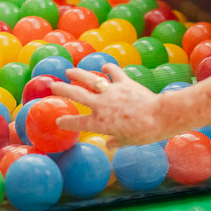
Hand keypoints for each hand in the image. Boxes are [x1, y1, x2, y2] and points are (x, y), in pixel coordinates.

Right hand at [51, 64, 172, 145]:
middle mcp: (101, 105)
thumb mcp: (126, 141)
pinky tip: (104, 66)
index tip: (59, 121)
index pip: (76, 123)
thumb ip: (116, 141)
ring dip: (78, 74)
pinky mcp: (124, 82)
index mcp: (99, 123)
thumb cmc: (142, 133)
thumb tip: (110, 144)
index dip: (66, 122)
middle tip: (53, 85)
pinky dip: (109, 68)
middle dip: (62, 89)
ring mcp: (111, 91)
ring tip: (69, 71)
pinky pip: (114, 72)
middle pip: (76, 94)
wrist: (158, 116)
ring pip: (90, 79)